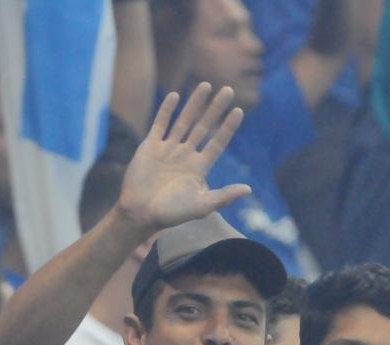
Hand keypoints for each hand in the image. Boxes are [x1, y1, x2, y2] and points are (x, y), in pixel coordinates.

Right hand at [115, 83, 249, 234]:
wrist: (140, 213)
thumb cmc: (172, 214)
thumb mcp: (202, 206)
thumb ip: (224, 196)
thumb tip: (249, 189)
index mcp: (199, 168)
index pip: (218, 142)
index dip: (228, 127)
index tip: (239, 111)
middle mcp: (186, 155)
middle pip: (204, 126)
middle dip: (216, 108)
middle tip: (229, 90)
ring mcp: (168, 149)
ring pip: (184, 121)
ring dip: (195, 103)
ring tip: (206, 85)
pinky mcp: (150, 147)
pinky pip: (160, 124)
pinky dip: (167, 110)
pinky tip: (176, 95)